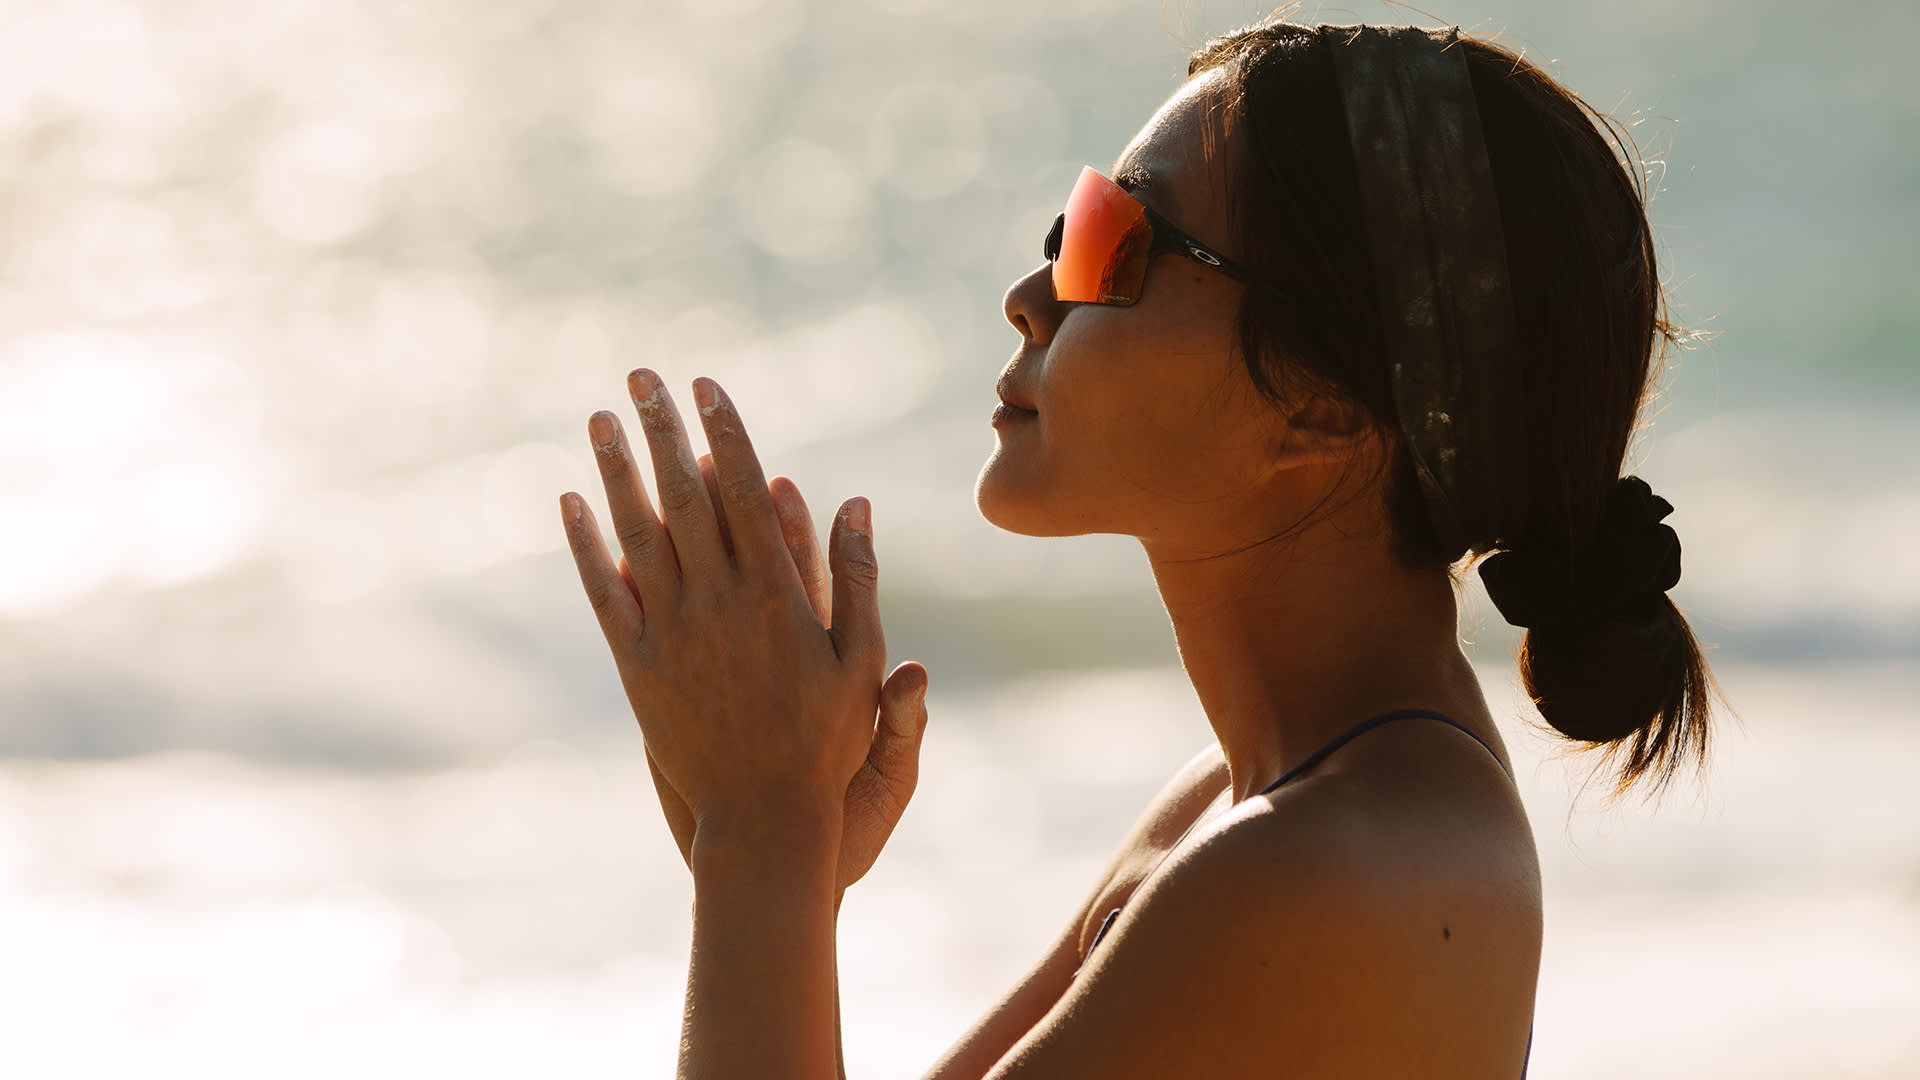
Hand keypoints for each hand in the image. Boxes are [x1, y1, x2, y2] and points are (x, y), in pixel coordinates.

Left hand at [561, 370, 925, 863]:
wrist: (764, 819)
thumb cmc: (826, 741)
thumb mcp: (860, 659)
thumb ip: (858, 577)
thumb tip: (856, 501)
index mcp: (777, 595)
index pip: (743, 490)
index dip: (722, 431)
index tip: (705, 384)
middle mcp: (719, 604)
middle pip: (684, 496)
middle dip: (661, 429)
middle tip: (641, 375)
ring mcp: (673, 634)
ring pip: (637, 535)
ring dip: (617, 472)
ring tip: (600, 418)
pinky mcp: (638, 668)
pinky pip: (605, 594)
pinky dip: (586, 546)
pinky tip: (570, 502)